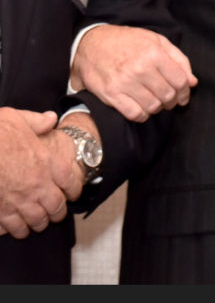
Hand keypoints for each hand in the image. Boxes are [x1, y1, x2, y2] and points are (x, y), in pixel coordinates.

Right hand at [0, 108, 72, 238]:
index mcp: (46, 161)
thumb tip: (50, 119)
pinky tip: (17, 228)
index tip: (72, 193)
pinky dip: (17, 230)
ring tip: (38, 223)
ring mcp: (18, 199)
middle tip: (56, 213)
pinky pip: (13, 227)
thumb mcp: (17, 118)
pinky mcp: (0, 210)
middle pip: (56, 206)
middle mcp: (37, 183)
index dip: (74, 189)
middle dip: (58, 212)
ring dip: (39, 223)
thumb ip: (38, 121)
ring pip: (37, 220)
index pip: (70, 181)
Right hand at [71, 25, 197, 121]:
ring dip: (158, 108)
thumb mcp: (157, 41)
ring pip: (153, 107)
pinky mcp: (111, 94)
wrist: (91, 43)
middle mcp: (140, 69)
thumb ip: (179, 60)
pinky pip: (134, 114)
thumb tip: (193, 82)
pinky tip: (142, 107)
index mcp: (154, 54)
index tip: (183, 95)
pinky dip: (142, 115)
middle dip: (172, 101)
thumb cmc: (128, 41)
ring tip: (155, 101)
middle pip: (168, 96)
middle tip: (169, 100)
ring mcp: (124, 83)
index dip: (185, 91)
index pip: (180, 81)